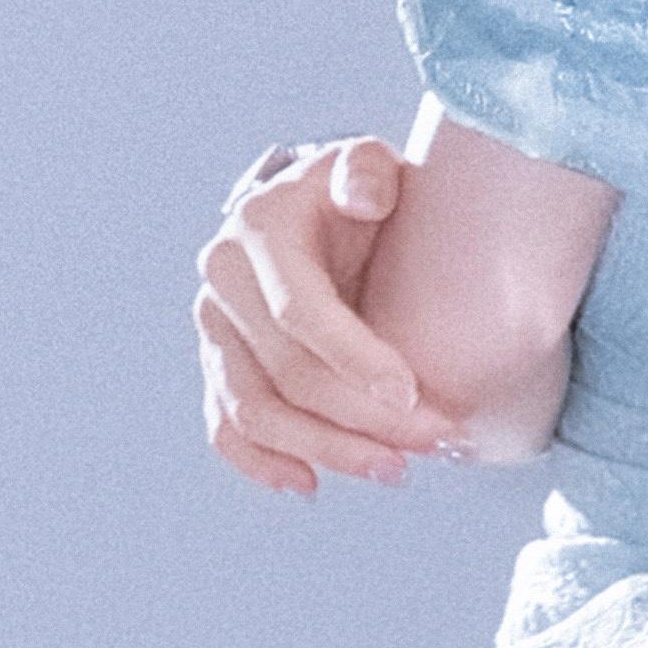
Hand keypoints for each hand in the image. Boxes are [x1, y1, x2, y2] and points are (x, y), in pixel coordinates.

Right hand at [195, 140, 463, 499]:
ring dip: (325, 450)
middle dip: (361, 418)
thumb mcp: (366, 164)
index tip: (411, 395)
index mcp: (257, 232)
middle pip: (285, 375)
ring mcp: (214, 331)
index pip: (300, 313)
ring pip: (257, 412)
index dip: (355, 361)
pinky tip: (310, 483)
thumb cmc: (353, 192)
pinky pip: (226, 428)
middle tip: (433, 439)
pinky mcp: (217, 367)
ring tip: (393, 468)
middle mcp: (222, 283)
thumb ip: (367, 170)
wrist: (316, 209)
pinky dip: (262, 464)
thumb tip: (365, 197)